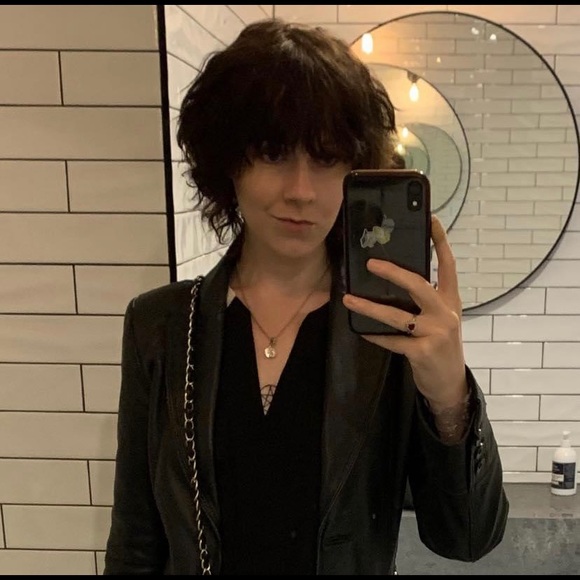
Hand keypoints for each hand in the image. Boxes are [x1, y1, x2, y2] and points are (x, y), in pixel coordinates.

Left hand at [342, 214, 466, 411]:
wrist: (450, 384)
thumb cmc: (440, 346)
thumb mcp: (440, 319)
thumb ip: (426, 301)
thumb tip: (395, 279)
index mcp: (451, 301)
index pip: (448, 266)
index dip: (441, 242)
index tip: (431, 219)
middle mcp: (446, 313)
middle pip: (419, 285)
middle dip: (394, 273)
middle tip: (371, 263)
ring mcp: (436, 333)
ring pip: (398, 315)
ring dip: (370, 307)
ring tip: (349, 299)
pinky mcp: (422, 352)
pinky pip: (392, 340)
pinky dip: (375, 336)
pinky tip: (361, 330)